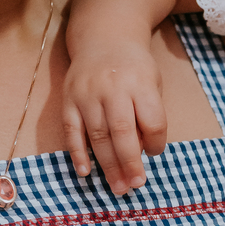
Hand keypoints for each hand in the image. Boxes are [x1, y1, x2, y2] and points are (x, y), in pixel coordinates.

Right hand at [63, 38, 166, 196]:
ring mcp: (87, 94)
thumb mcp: (152, 82)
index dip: (156, 143)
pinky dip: (77, 153)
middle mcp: (112, 88)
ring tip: (117, 187)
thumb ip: (149, 114)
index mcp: (140, 83)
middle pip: (122, 131)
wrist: (103, 38)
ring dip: (107, 165)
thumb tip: (142, 151)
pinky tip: (86, 172)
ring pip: (96, 135)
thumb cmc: (134, 68)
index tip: (155, 153)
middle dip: (130, 162)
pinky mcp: (68, 99)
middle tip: (135, 185)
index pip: (152, 120)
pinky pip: (72, 130)